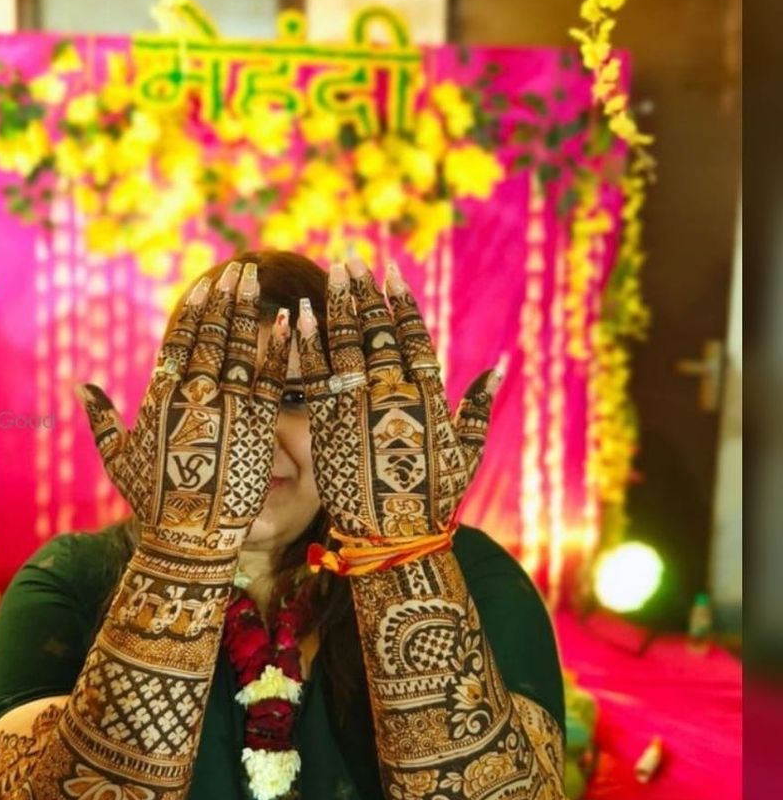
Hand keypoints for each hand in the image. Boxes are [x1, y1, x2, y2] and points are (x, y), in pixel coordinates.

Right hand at [78, 262, 289, 552]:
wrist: (189, 540)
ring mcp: (227, 408)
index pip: (178, 341)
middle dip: (226, 297)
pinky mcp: (257, 426)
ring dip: (249, 309)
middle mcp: (192, 396)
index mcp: (160, 398)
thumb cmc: (152, 502)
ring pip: (241, 347)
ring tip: (258, 281)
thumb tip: (78, 386)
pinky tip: (292, 321)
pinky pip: (272, 377)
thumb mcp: (118, 457)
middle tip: (241, 268)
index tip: (207, 283)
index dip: (194, 310)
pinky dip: (282, 347)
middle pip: (211, 334)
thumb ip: (100, 418)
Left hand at [294, 257, 500, 541]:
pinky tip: (298, 315)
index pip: (412, 338)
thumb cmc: (435, 499)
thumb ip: (477, 407)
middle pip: (376, 333)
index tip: (389, 272)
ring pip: (346, 346)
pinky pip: (316, 377)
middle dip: (362, 292)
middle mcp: (393, 397)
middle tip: (350, 258)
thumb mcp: (467, 453)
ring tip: (328, 273)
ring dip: (336, 305)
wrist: (393, 541)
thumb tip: (501, 367)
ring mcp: (358, 410)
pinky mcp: (327, 427)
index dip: (400, 302)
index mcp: (428, 398)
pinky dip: (308, 345)